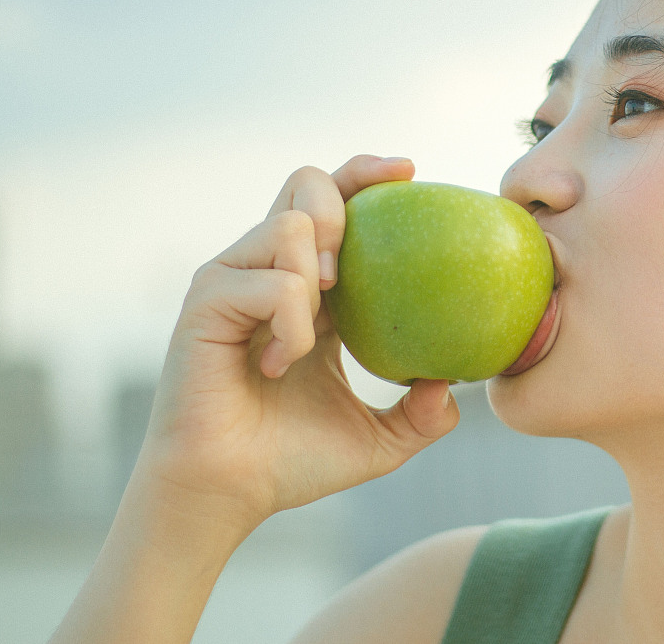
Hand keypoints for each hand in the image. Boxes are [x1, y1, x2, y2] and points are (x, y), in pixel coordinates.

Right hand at [137, 154, 457, 530]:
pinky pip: (269, 281)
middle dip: (343, 202)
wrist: (230, 493)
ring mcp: (233, 281)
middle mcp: (268, 272)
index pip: (336, 204)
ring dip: (316, 274)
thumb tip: (457, 390)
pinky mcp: (206, 302)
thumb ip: (424, 415)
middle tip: (352, 268)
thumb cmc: (293, 462)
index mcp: (308, 289)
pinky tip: (285, 363)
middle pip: (306, 183)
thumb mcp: (379, 440)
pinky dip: (292, 320)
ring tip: (318, 334)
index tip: (410, 171)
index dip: (367, 176)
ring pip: (286, 223)